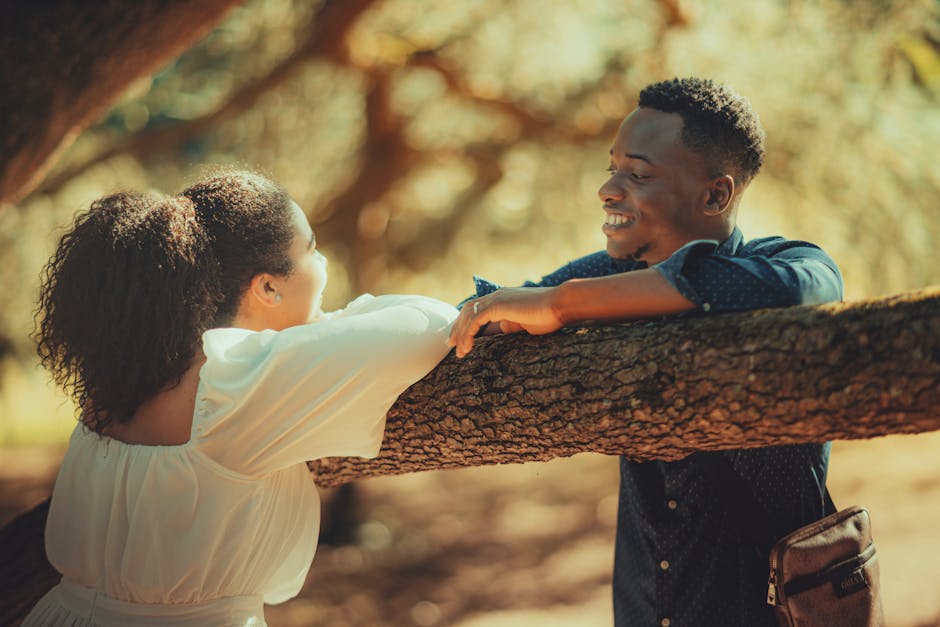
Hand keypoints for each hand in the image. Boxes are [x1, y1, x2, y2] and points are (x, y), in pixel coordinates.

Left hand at [448, 287, 562, 357]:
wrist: (560, 306)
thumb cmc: (548, 316)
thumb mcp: (524, 324)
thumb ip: (509, 326)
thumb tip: (500, 333)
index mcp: (503, 299)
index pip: (477, 310)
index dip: (466, 324)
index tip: (460, 340)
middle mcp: (496, 296)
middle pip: (468, 310)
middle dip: (458, 327)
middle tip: (452, 344)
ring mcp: (496, 299)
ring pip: (468, 316)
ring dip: (461, 334)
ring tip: (459, 352)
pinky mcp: (497, 306)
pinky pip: (475, 321)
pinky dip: (467, 334)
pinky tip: (466, 348)